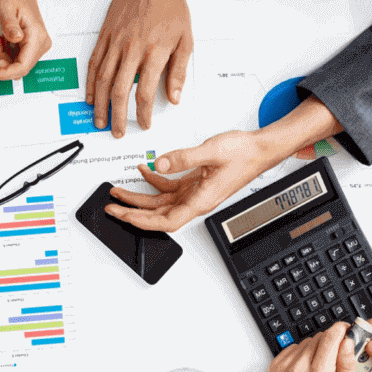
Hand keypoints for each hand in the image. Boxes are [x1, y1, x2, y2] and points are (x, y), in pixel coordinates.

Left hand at [0, 0, 51, 80]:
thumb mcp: (5, 7)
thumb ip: (10, 25)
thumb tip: (15, 38)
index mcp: (36, 37)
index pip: (22, 67)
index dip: (4, 73)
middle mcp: (39, 43)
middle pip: (18, 68)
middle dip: (0, 62)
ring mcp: (34, 45)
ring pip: (15, 64)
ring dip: (0, 57)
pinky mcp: (28, 44)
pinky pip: (14, 58)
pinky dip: (3, 53)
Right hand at [87, 0, 191, 137]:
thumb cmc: (171, 8)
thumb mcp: (185, 41)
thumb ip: (178, 72)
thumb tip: (174, 97)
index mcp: (154, 52)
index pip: (144, 92)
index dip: (142, 113)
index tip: (144, 124)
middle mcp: (132, 49)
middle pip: (119, 91)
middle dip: (117, 116)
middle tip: (117, 131)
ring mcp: (115, 42)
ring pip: (102, 80)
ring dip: (100, 105)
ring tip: (100, 120)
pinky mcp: (105, 35)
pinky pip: (94, 63)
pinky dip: (90, 83)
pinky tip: (90, 97)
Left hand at [106, 130, 280, 231]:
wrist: (260, 150)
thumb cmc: (244, 154)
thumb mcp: (211, 151)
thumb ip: (182, 158)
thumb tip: (158, 165)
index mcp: (200, 201)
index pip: (166, 222)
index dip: (143, 222)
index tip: (124, 216)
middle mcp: (195, 201)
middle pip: (158, 215)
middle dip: (132, 211)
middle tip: (112, 207)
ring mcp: (194, 193)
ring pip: (160, 202)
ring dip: (138, 197)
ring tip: (118, 192)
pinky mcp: (194, 183)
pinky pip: (169, 187)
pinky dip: (154, 179)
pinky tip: (144, 169)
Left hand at [266, 322, 357, 371]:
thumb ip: (348, 366)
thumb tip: (347, 343)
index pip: (330, 338)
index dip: (341, 330)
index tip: (346, 330)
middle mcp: (298, 370)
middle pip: (319, 338)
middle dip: (330, 342)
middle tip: (335, 357)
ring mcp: (284, 368)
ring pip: (306, 342)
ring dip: (315, 349)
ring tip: (320, 368)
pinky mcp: (275, 367)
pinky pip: (293, 348)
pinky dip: (302, 354)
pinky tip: (306, 369)